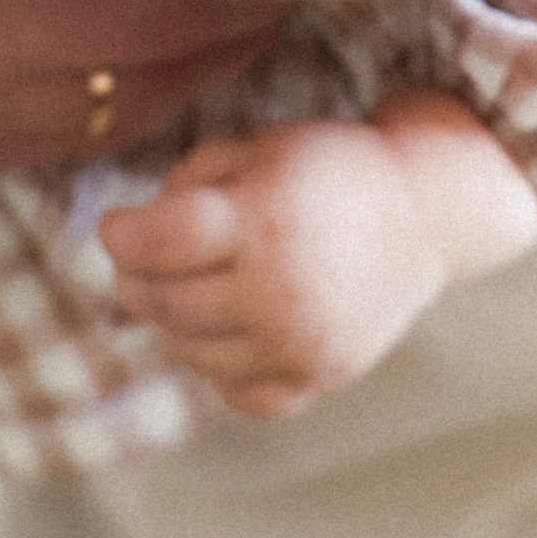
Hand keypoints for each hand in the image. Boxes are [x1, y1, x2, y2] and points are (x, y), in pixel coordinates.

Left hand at [99, 100, 536, 414]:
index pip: (157, 242)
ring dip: (172, 317)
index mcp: (266, 219)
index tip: (113, 226)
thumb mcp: (260, 148)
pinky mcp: (318, 377)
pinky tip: (229, 324)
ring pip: (187, 349)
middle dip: (136, 275)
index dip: (121, 234)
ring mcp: (301, 342)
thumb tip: (126, 239)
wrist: (423, 216)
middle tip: (142, 255)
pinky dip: (216, 362)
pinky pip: (233, 389)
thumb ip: (188, 183)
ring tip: (193, 282)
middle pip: (163, 299)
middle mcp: (283, 289)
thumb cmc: (328, 170)